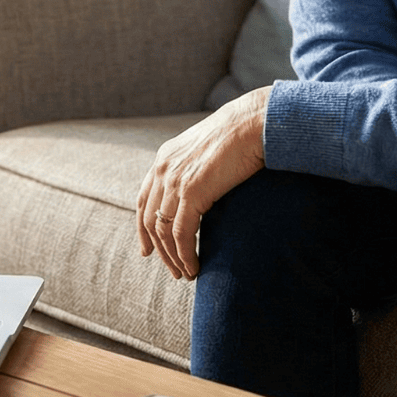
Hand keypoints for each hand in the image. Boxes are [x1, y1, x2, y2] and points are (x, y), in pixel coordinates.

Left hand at [136, 85, 270, 279]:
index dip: (143, 228)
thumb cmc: (241, 135)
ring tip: (186, 273)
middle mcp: (163, 169)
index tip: (148, 250)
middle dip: (159, 250)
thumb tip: (202, 188)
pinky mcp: (192, 192)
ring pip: (164, 231)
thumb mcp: (207, 150)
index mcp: (164, 158)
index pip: (144, 200)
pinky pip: (182, 234)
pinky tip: (195, 267)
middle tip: (173, 269)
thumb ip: (196, 169)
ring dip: (174, 258)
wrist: (253, 123)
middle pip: (150, 220)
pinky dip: (185, 255)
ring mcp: (175, 180)